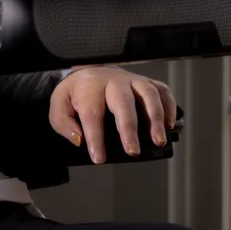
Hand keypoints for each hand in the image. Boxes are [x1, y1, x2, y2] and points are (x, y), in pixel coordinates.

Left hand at [48, 67, 176, 164]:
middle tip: (132, 151)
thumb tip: (79, 140)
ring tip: (158, 140)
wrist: (90, 71)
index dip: (96, 138)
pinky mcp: (146, 82)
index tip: (99, 158)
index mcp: (89, 87)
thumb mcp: (60, 104)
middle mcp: (113, 81)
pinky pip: (162, 90)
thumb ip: (63, 123)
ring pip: (147, 94)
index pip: (92, 113)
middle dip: (128, 128)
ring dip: (155, 117)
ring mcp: (132, 80)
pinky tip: (170, 125)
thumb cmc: (77, 93)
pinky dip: (169, 106)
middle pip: (122, 102)